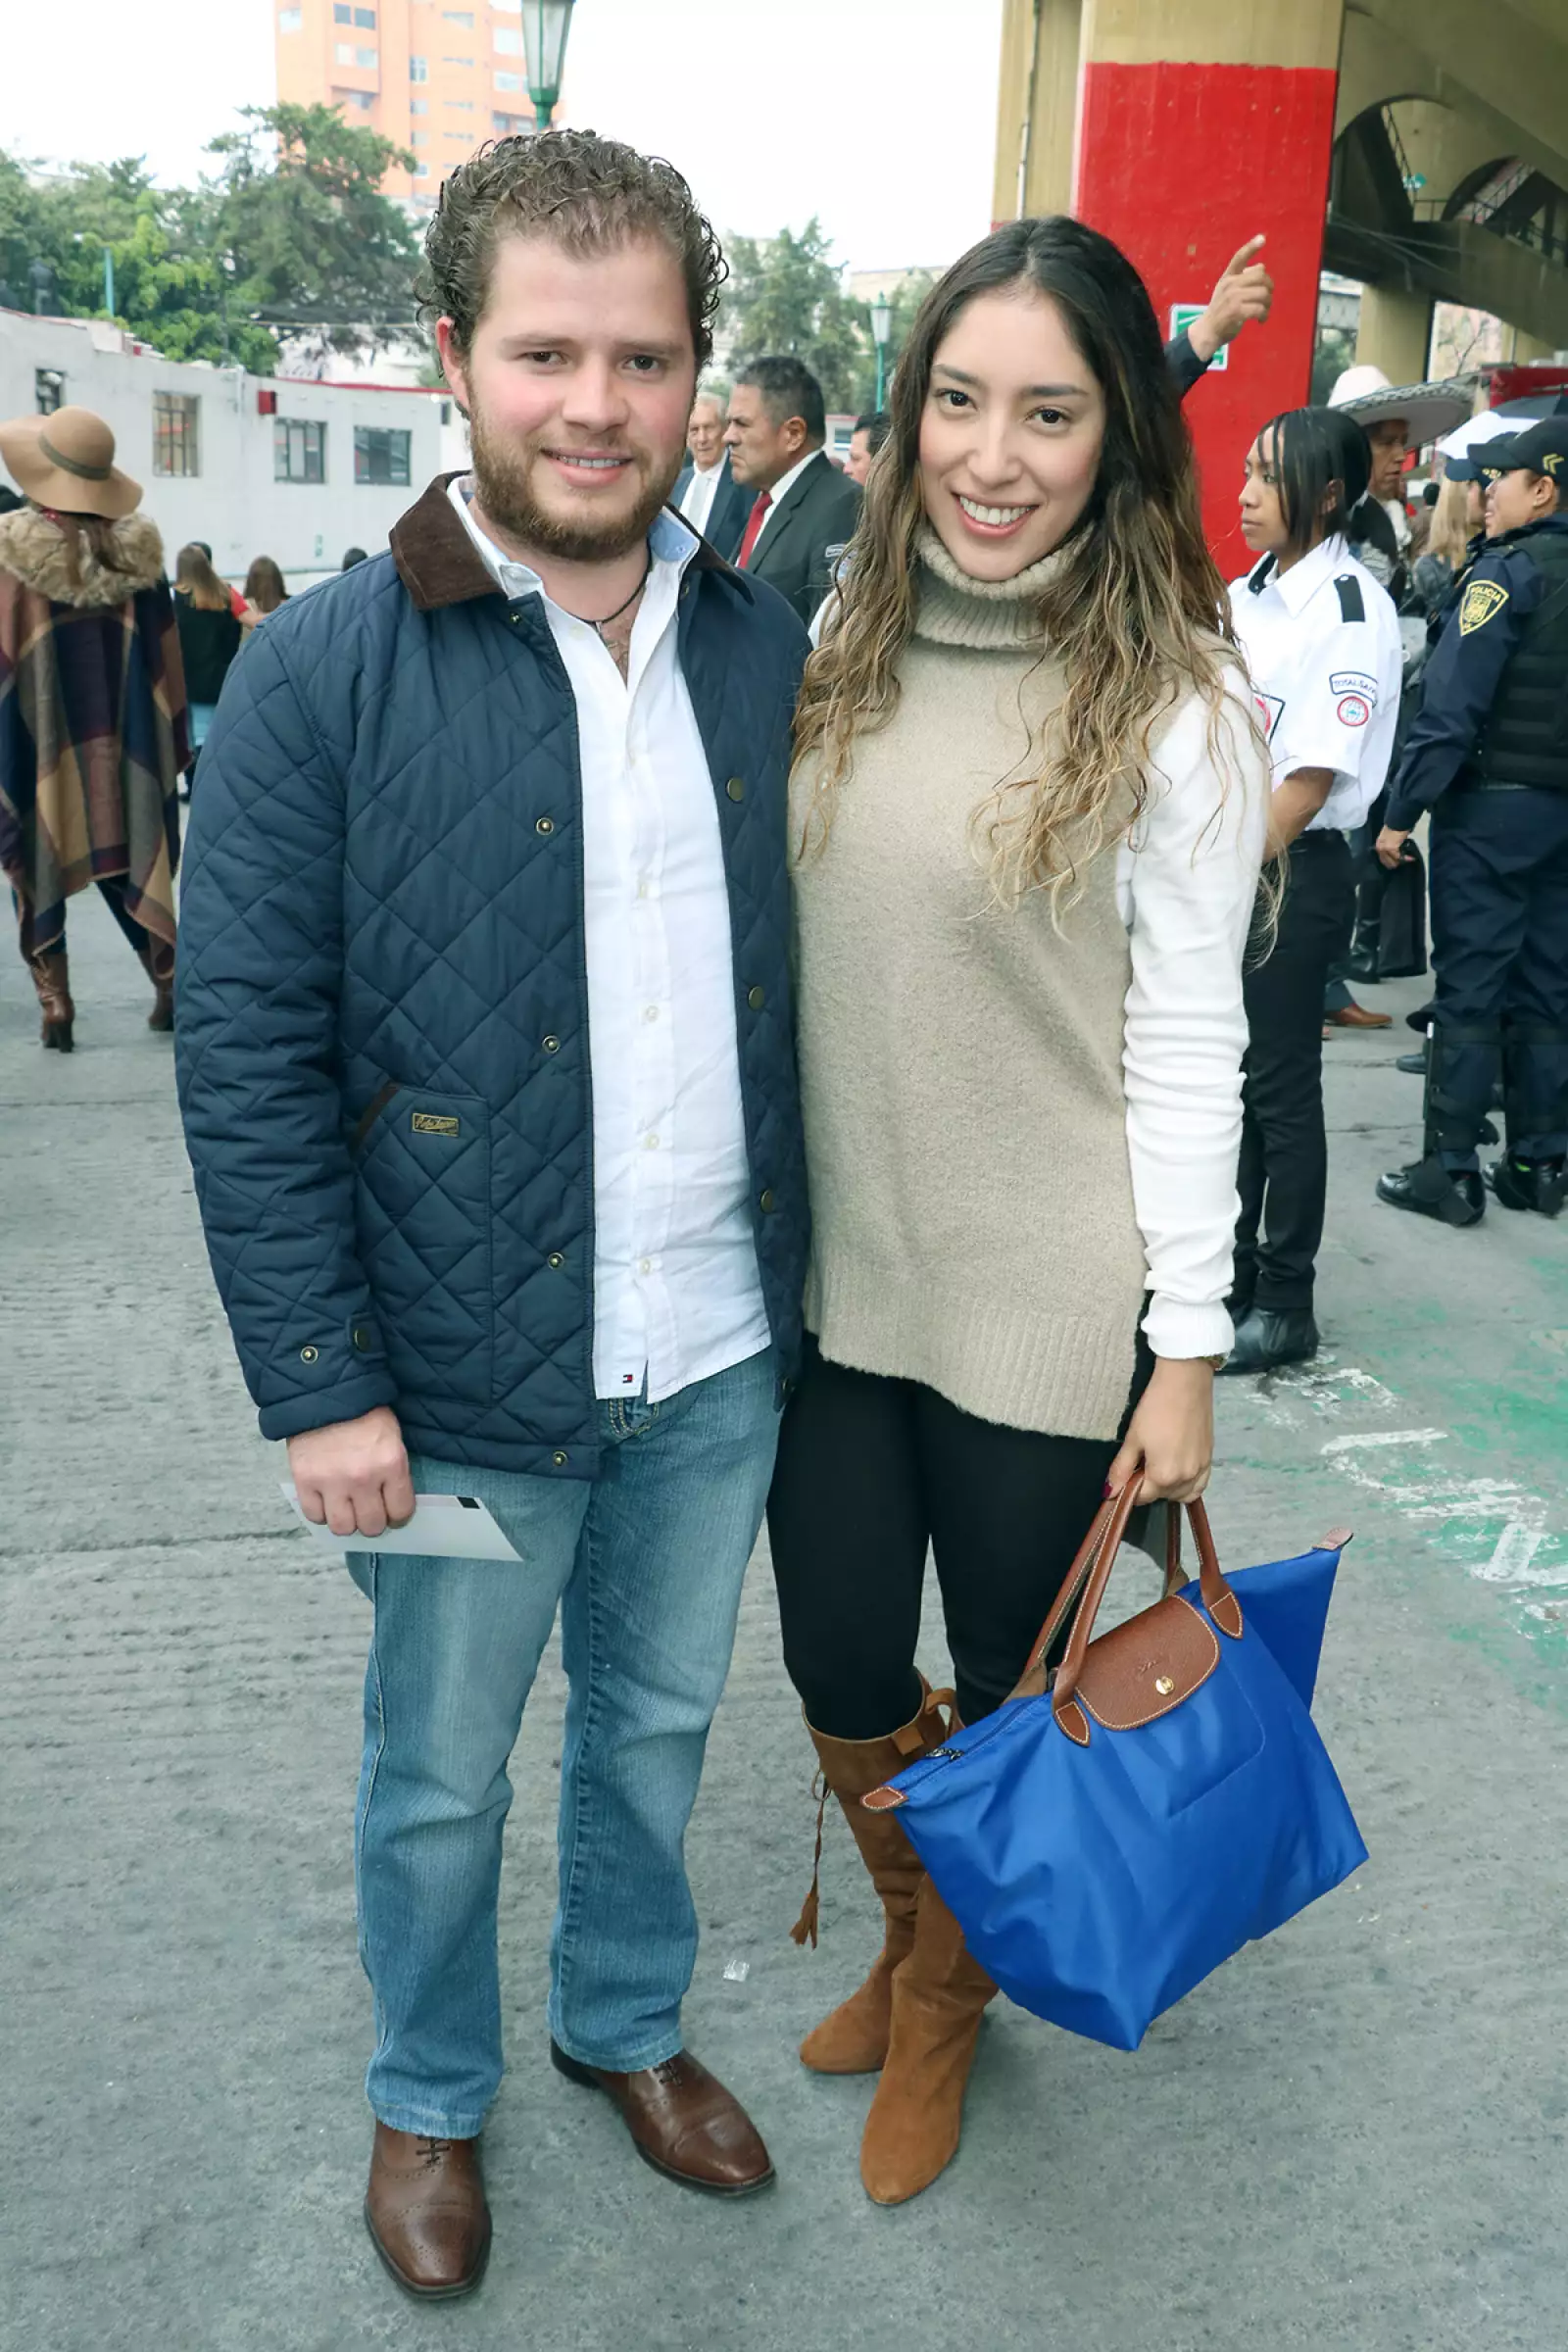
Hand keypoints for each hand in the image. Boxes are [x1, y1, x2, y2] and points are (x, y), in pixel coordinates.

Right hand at [288, 1406, 413, 1538]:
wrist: (324, 1389)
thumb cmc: (363, 1412)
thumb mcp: (391, 1438)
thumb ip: (393, 1472)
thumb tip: (393, 1506)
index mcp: (390, 1463)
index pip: (400, 1512)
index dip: (398, 1516)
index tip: (393, 1512)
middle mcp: (362, 1477)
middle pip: (371, 1526)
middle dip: (373, 1521)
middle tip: (368, 1509)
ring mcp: (331, 1481)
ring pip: (342, 1527)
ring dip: (346, 1521)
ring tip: (346, 1507)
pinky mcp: (305, 1480)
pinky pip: (314, 1516)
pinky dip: (321, 1512)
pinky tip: (326, 1500)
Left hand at [1105, 1358, 1214, 1503]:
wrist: (1185, 1382)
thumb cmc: (1155, 1408)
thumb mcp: (1133, 1438)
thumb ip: (1122, 1468)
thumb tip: (1110, 1491)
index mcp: (1163, 1475)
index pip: (1142, 1497)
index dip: (1129, 1489)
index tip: (1125, 1474)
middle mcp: (1185, 1478)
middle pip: (1162, 1496)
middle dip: (1148, 1487)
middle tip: (1140, 1463)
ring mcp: (1201, 1470)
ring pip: (1181, 1494)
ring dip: (1167, 1488)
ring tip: (1158, 1466)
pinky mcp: (1210, 1459)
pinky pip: (1200, 1485)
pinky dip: (1188, 1485)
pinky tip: (1177, 1472)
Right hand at [1187, 235, 1272, 362]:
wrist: (1207, 332)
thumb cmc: (1221, 311)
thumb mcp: (1227, 290)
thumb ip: (1242, 279)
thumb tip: (1261, 266)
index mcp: (1228, 277)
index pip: (1239, 257)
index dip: (1251, 247)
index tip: (1262, 238)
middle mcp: (1230, 284)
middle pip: (1261, 276)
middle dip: (1269, 287)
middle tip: (1267, 299)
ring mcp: (1232, 297)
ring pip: (1263, 293)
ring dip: (1268, 304)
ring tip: (1264, 311)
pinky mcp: (1236, 311)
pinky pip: (1259, 309)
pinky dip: (1264, 315)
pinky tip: (1261, 319)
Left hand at [1375, 825, 1411, 869]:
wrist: (1397, 821)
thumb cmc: (1395, 827)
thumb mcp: (1388, 837)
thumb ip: (1388, 844)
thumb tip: (1395, 851)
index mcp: (1378, 845)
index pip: (1382, 858)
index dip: (1389, 863)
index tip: (1396, 864)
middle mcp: (1380, 848)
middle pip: (1387, 862)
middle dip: (1395, 863)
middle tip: (1402, 863)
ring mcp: (1385, 849)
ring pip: (1394, 861)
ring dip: (1402, 861)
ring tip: (1408, 860)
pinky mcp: (1392, 848)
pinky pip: (1400, 857)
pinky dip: (1406, 858)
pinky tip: (1411, 858)